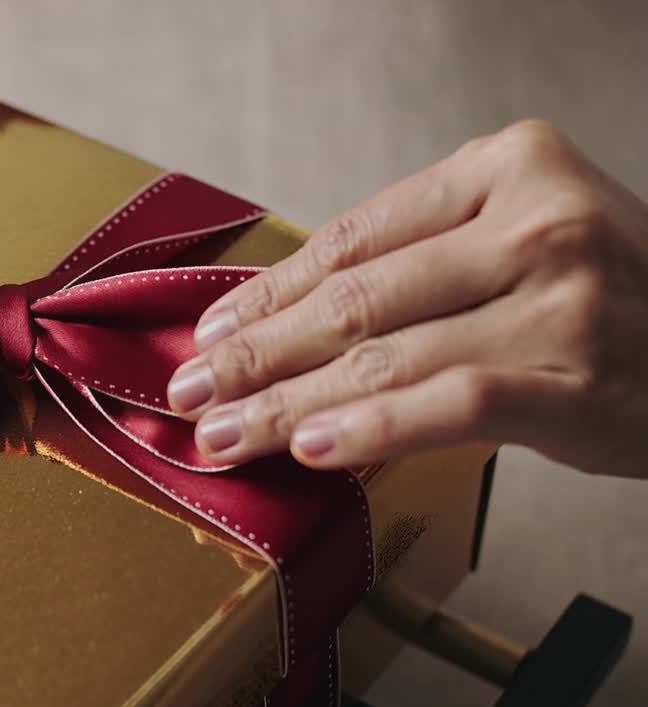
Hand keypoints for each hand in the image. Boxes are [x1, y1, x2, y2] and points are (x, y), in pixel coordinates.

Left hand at [168, 120, 647, 477]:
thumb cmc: (615, 294)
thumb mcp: (523, 237)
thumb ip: (422, 262)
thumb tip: (290, 319)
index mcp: (507, 167)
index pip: (353, 237)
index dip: (270, 292)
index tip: (214, 331)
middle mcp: (533, 221)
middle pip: (355, 298)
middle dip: (258, 353)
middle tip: (193, 387)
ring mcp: (557, 299)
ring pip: (384, 356)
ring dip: (285, 402)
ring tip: (223, 431)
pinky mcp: (574, 379)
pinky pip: (446, 403)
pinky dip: (369, 429)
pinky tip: (309, 448)